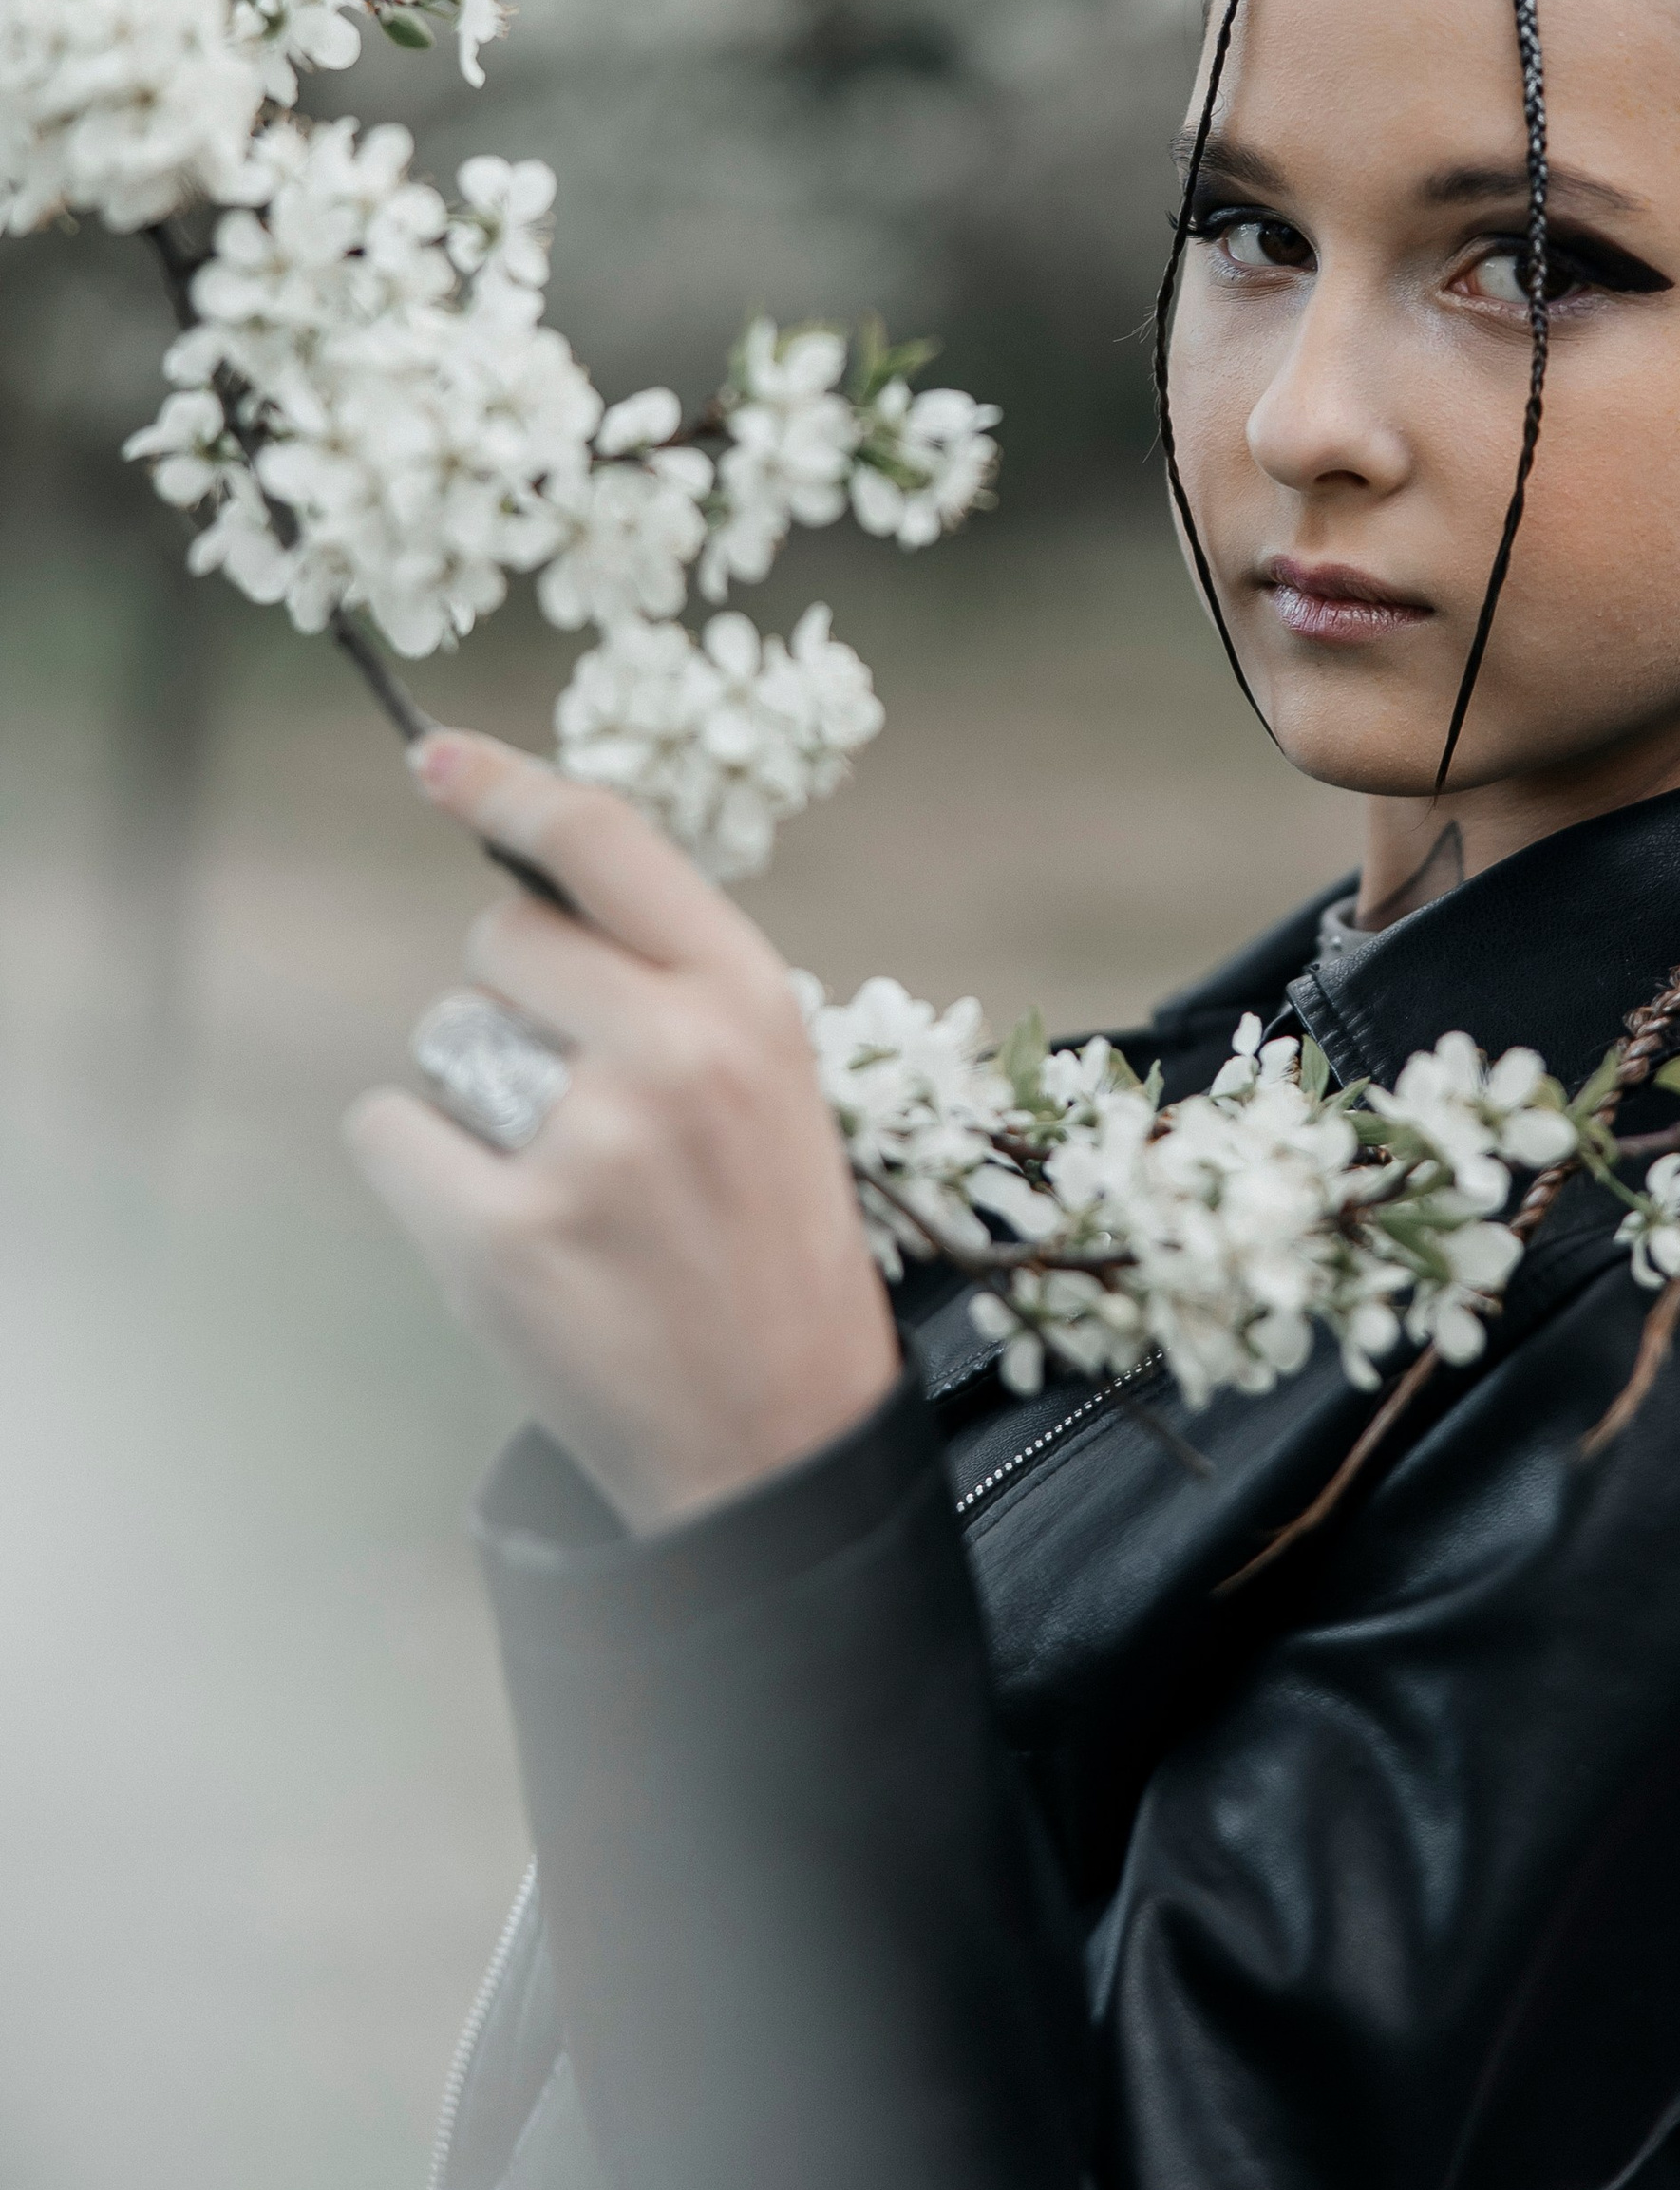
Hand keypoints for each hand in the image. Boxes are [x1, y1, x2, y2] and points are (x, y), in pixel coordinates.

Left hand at [347, 732, 900, 1534]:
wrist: (778, 1436)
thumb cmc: (764, 1237)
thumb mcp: (767, 1076)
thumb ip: (669, 974)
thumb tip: (522, 866)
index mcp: (750, 1000)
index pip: (607, 841)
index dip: (508, 785)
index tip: (434, 754)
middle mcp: (671, 1055)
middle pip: (503, 937)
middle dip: (514, 995)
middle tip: (584, 1094)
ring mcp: (584, 1148)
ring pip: (447, 1038)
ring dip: (479, 1095)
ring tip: (574, 1186)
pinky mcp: (502, 1238)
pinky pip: (391, 1131)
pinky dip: (421, 1168)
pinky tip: (507, 1226)